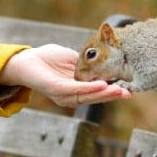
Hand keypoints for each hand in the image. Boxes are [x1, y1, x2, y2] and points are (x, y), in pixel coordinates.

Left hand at [0, 45, 131, 108]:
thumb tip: (106, 63)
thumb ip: (89, 64)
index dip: (112, 91)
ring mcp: (64, 95)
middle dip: (112, 95)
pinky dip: (89, 89)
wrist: (27, 59)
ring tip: (118, 90)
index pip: (97, 92)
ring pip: (87, 96)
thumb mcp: (74, 59)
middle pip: (95, 98)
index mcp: (77, 89)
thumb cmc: (49, 59)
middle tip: (128, 93)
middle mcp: (71, 96)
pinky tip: (101, 85)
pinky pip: (75, 90)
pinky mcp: (56, 90)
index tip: (128, 90)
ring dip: (104, 93)